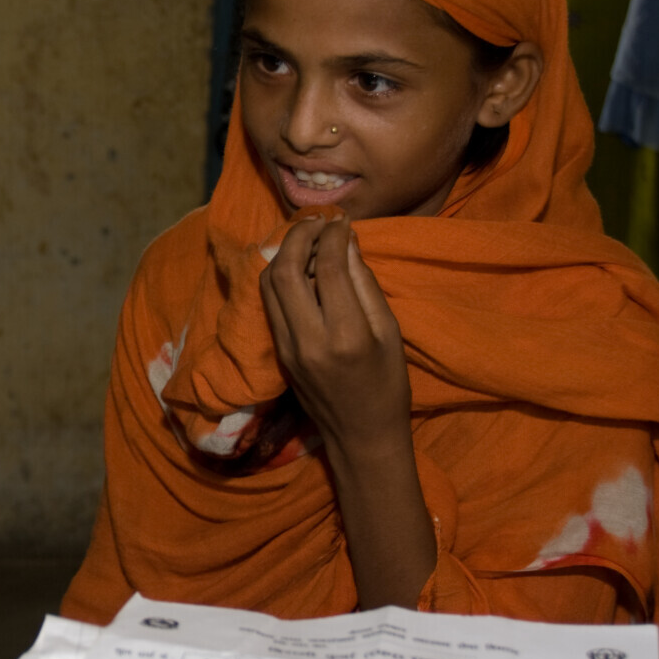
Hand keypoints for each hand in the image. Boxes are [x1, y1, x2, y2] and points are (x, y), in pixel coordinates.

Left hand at [259, 214, 410, 460]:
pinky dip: (280, 276)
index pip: (330, 268)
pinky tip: (301, 267)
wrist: (360, 435)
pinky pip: (270, 302)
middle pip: (286, 270)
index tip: (342, 223)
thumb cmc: (387, 385)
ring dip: (284, 254)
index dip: (333, 237)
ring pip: (269, 284)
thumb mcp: (390, 333)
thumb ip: (365, 286)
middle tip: (317, 222)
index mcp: (346, 336)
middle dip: (298, 236)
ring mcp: (287, 347)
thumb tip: (346, 243)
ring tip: (308, 240)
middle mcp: (309, 340)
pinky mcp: (278, 352)